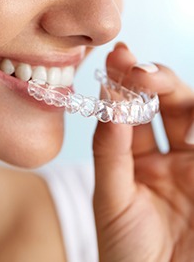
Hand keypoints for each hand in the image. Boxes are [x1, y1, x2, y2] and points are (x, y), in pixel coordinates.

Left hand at [93, 43, 193, 261]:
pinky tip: (190, 117)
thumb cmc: (125, 252)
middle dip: (158, 80)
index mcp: (138, 157)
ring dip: (182, 96)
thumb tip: (110, 105)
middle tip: (140, 71)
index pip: (133, 110)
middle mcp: (172, 157)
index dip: (127, 82)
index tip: (119, 55)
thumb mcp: (111, 199)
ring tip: (159, 86)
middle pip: (172, 104)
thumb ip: (110, 152)